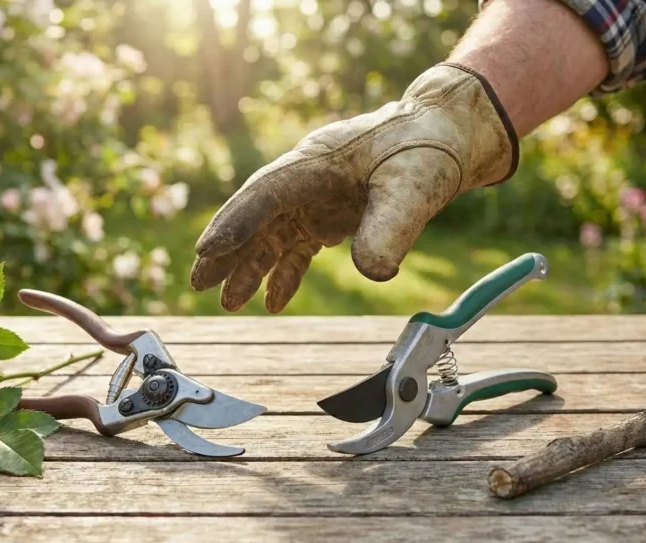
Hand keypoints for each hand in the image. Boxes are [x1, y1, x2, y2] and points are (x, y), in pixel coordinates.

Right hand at [189, 63, 518, 312]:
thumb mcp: (413, 188)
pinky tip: (275, 303)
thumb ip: (392, 228)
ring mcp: (315, 198)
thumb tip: (374, 272)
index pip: (264, 194)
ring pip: (272, 236)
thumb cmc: (426, 149)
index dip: (235, 223)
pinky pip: (298, 247)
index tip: (207, 251)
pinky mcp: (329, 215)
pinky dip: (285, 274)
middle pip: (256, 217)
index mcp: (315, 161)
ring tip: (228, 302)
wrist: (446, 136)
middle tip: (199, 283)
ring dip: (250, 268)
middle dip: (227, 251)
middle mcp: (306, 179)